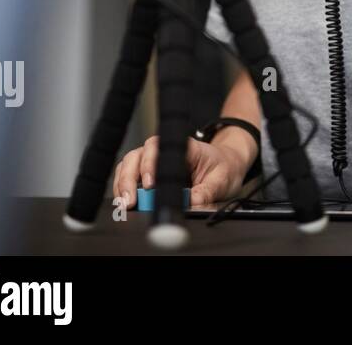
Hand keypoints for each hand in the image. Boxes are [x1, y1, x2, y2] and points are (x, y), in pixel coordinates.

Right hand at [112, 134, 248, 208]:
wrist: (227, 166)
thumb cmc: (224, 167)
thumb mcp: (221, 180)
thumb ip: (206, 193)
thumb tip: (190, 205)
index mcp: (183, 146)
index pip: (158, 147)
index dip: (150, 164)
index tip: (150, 184)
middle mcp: (164, 150)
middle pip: (136, 157)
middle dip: (129, 179)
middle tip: (130, 200)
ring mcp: (153, 161)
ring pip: (128, 166)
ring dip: (123, 185)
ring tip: (125, 204)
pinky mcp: (148, 175)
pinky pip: (129, 178)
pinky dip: (124, 190)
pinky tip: (125, 203)